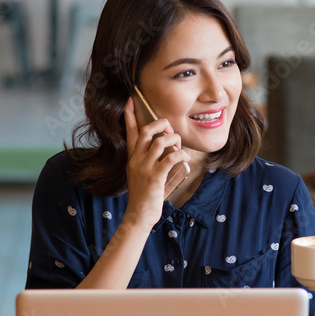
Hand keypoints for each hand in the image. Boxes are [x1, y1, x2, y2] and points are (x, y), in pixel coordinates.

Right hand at [122, 97, 190, 229]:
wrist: (138, 215)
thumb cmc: (145, 195)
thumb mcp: (145, 174)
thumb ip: (155, 160)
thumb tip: (172, 150)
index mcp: (133, 158)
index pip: (130, 132)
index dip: (130, 115)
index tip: (131, 100)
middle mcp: (136, 160)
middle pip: (145, 131)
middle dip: (160, 124)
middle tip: (170, 128)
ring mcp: (144, 168)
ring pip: (160, 142)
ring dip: (174, 139)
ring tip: (179, 145)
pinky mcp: (154, 178)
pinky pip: (169, 159)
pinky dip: (180, 154)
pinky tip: (184, 157)